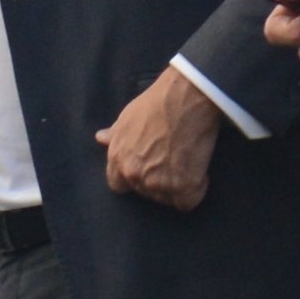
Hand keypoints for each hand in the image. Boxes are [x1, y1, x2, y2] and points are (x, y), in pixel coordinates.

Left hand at [100, 65, 222, 210]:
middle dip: (159, 181)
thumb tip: (100, 138)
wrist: (187, 97)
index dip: (133, 179)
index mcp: (117, 159)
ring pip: (168, 199)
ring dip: (178, 186)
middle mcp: (134, 175)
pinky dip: (196, 188)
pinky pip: (188, 201)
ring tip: (187, 160)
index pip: (118, 185)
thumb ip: (115, 134)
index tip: (148, 170)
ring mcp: (158, 183)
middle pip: (146, 193)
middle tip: (174, 160)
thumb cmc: (158, 102)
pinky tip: (198, 169)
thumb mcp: (128, 116)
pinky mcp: (182, 188)